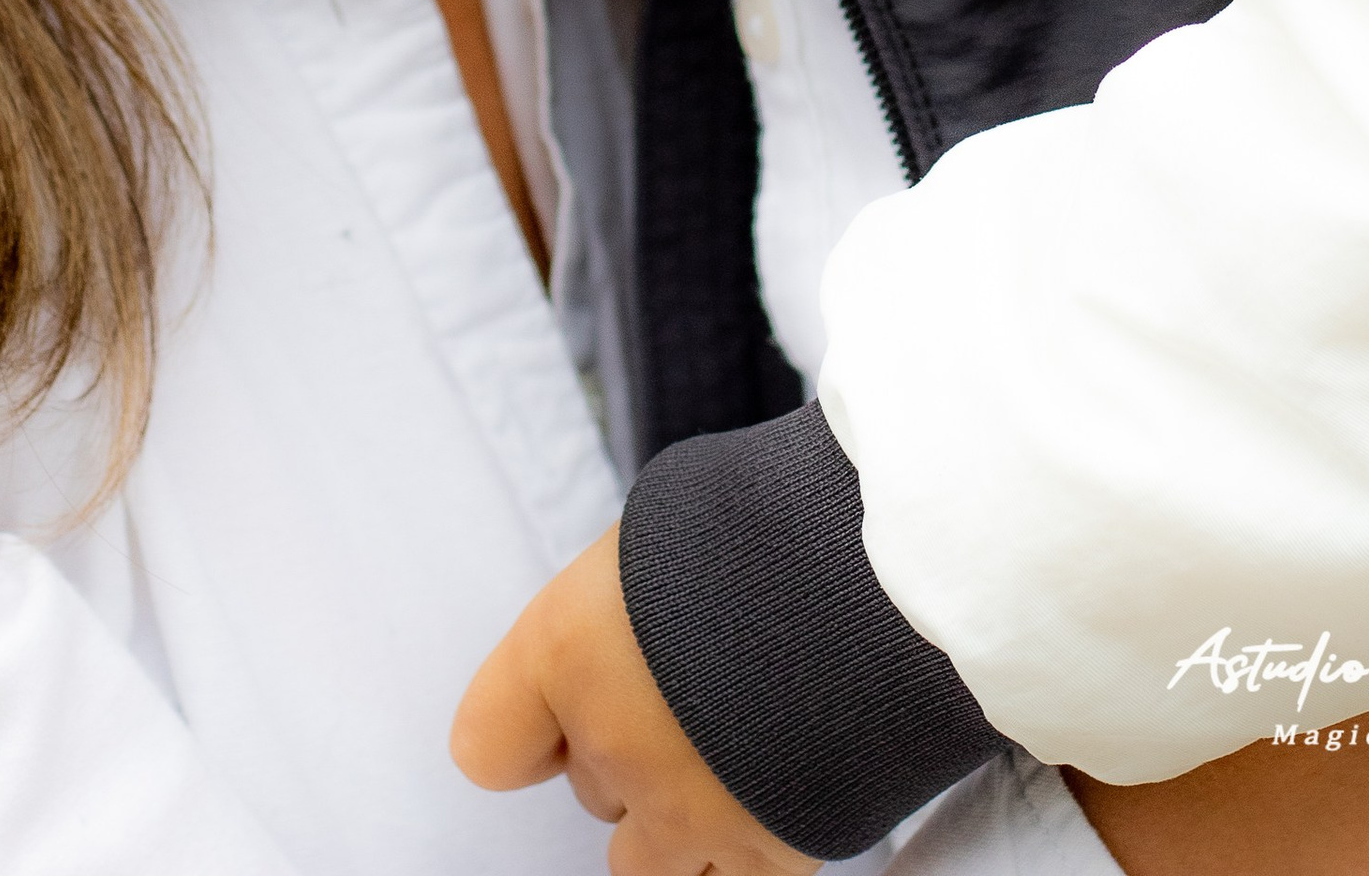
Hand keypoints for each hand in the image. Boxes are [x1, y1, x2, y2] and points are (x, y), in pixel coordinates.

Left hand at [452, 525, 816, 875]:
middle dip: (632, 755)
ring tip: (734, 750)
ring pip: (647, 864)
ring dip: (676, 821)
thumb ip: (617, 613)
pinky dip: (742, 854)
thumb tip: (625, 631)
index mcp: (565, 651)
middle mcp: (613, 744)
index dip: (528, 735)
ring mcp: (688, 811)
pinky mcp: (767, 853)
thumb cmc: (766, 526)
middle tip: (697, 691)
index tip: (557, 721)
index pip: (488, 746)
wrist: (880, 568)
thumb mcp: (657, 538)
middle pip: (590, 793)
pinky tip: (776, 790)